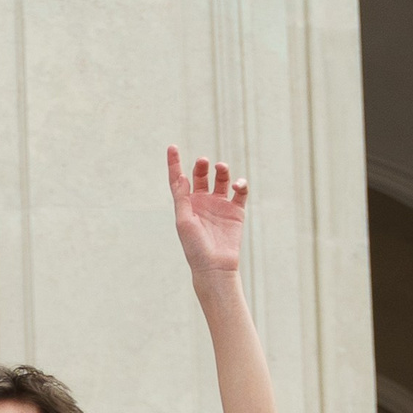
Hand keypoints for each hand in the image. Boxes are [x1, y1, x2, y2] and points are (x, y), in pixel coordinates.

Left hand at [168, 146, 246, 280]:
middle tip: (203, 161)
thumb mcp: (184, 221)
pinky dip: (241, 184)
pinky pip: (240, 192)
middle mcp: (202, 202)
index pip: (178, 180)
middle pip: (201, 176)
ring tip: (220, 167)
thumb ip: (182, 199)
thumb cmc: (194, 247)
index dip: (174, 164)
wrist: (214, 266)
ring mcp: (220, 205)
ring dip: (222, 171)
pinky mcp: (236, 211)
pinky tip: (237, 184)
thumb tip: (181, 177)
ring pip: (221, 180)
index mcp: (186, 205)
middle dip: (202, 166)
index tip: (172, 146)